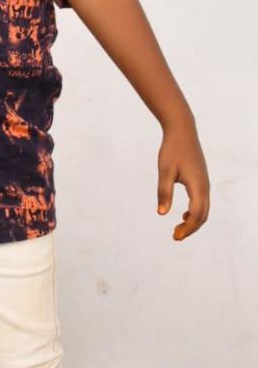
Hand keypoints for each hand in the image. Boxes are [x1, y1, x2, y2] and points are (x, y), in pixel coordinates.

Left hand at [157, 119, 209, 240]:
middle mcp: (205, 186)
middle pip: (203, 215)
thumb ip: (164, 192)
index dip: (187, 228)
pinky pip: (202, 201)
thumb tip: (161, 214)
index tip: (175, 237)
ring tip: (178, 228)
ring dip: (193, 221)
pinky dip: (195, 212)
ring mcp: (205, 182)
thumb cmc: (172, 150)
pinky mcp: (201, 179)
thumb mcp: (165, 171)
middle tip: (175, 236)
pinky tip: (184, 214)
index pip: (197, 215)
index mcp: (198, 186)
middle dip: (191, 228)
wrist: (182, 130)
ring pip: (204, 209)